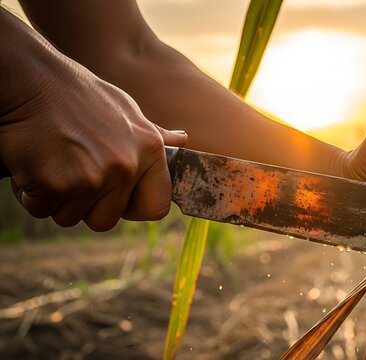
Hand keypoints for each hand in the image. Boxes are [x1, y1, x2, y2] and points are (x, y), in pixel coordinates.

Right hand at [0, 61, 186, 230]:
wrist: (30, 80)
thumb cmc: (77, 95)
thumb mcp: (126, 110)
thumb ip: (154, 135)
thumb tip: (182, 140)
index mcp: (150, 150)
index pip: (157, 207)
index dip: (134, 207)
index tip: (116, 196)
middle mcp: (127, 166)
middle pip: (106, 220)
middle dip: (85, 204)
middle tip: (71, 169)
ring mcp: (93, 177)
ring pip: (71, 217)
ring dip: (56, 198)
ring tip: (53, 160)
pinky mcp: (57, 184)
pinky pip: (42, 209)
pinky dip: (30, 193)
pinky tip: (34, 162)